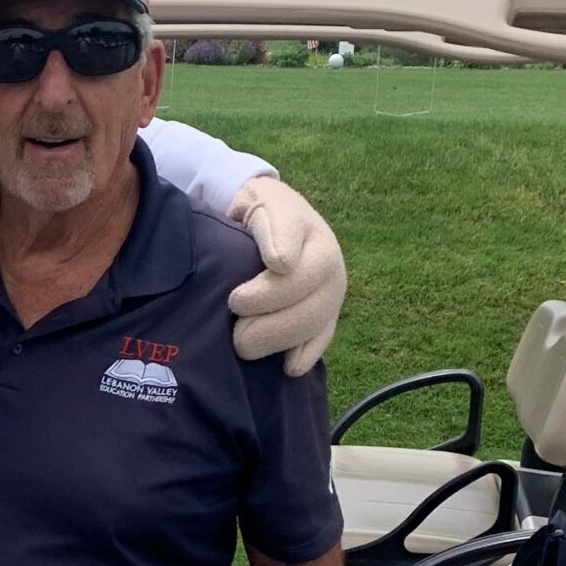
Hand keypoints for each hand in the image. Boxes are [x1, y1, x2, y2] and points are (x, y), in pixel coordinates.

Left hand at [226, 176, 347, 375]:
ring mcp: (332, 288)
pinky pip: (323, 337)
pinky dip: (306, 354)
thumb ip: (270, 223)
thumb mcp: (257, 199)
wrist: (277, 220)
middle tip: (233, 319)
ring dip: (278, 338)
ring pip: (315, 320)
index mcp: (304, 226)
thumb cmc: (259, 211)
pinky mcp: (329, 313)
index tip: (245, 293)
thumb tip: (281, 263)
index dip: (273, 278)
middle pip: (308, 295)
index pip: (293, 255)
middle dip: (268, 314)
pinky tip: (288, 366)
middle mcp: (328, 258)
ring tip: (243, 344)